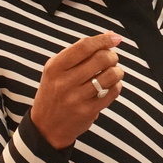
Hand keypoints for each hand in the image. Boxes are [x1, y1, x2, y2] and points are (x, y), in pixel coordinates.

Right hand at [30, 32, 124, 148]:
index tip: (115, 38)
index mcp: (55, 67)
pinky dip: (116, 85)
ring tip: (114, 72)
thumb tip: (111, 35)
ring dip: (117, 71)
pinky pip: (112, 92)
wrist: (46, 127)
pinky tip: (111, 85)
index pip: (84, 46)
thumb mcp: (57, 70)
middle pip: (101, 59)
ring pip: (110, 75)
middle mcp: (64, 82)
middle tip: (112, 59)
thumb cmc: (54, 92)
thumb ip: (80, 52)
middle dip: (112, 56)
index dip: (103, 39)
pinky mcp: (88, 111)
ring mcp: (76, 98)